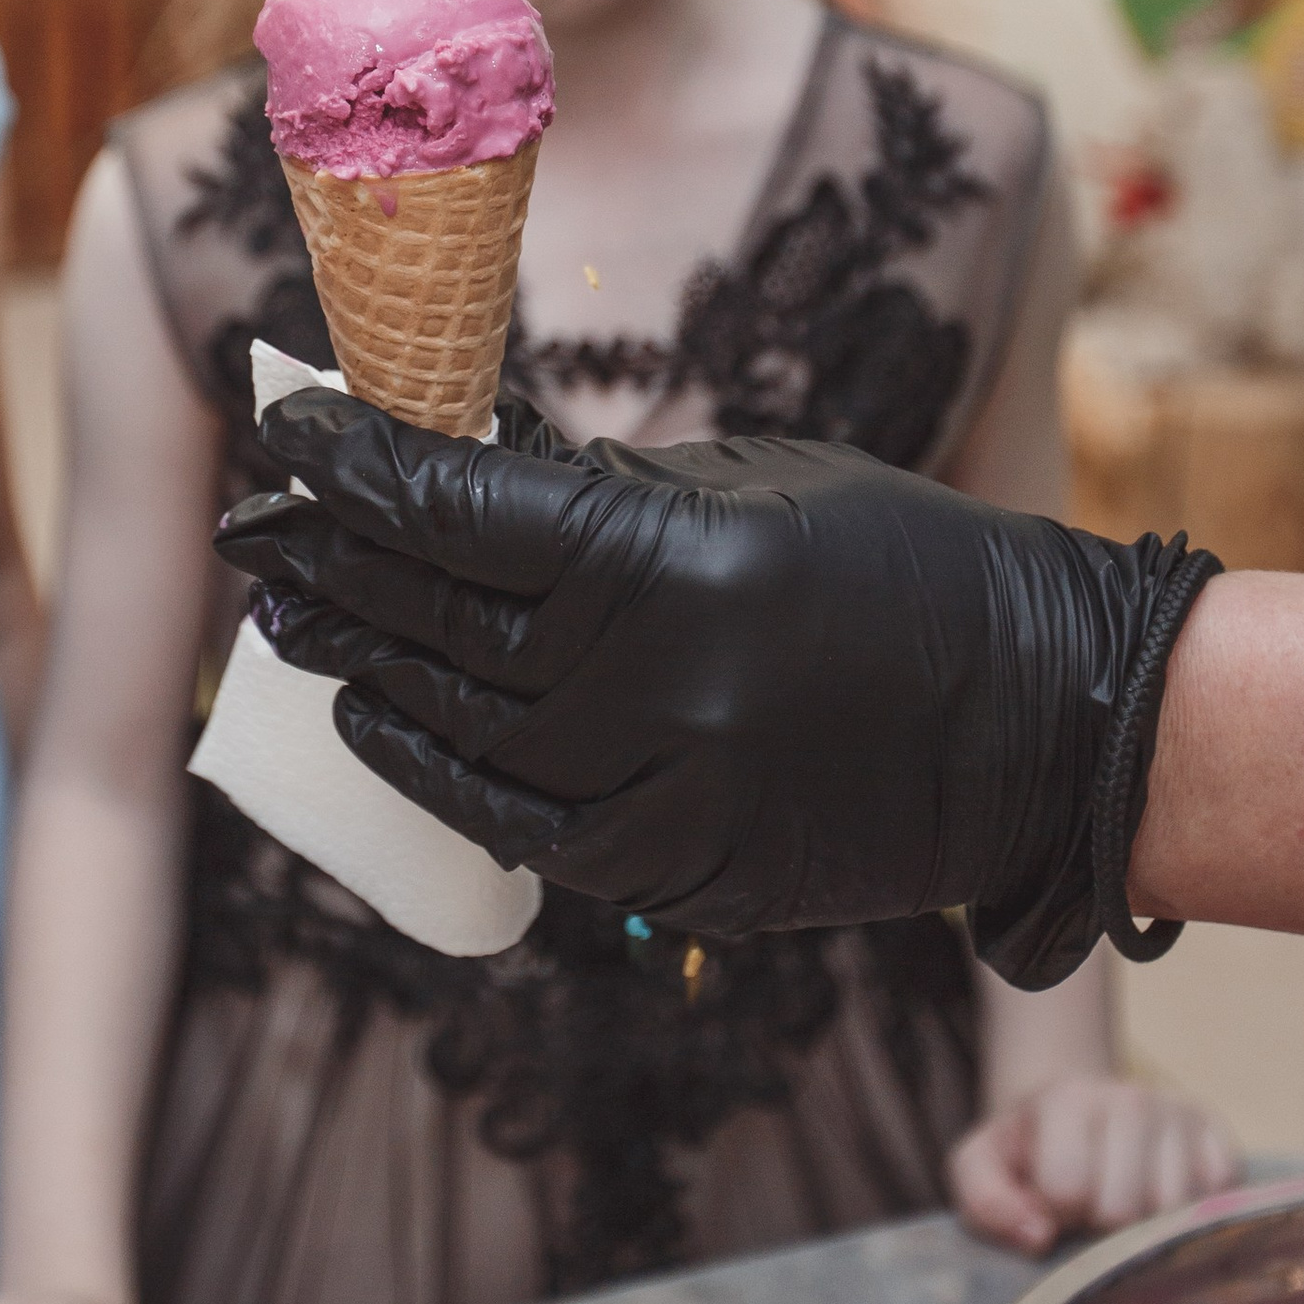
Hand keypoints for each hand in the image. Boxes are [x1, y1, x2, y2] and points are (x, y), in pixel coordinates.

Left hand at [218, 390, 1220, 985]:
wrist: (1047, 721)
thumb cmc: (898, 562)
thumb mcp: (750, 486)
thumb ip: (600, 495)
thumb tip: (459, 470)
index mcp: (678, 562)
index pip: (464, 512)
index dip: (360, 470)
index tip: (290, 430)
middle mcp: (661, 687)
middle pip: (440, 622)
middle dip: (331, 567)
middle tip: (255, 531)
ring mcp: (673, 794)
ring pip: (462, 734)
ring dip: (363, 673)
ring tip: (294, 623)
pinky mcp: (687, 873)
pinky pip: (522, 829)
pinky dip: (439, 774)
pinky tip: (381, 726)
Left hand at [949, 1075, 1236, 1256]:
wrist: (1078, 1111)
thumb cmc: (1026, 1151)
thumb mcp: (981, 1167)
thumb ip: (986, 1202)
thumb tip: (1039, 1236)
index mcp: (1068, 1098)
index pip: (1069, 1191)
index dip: (1054, 1213)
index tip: (1050, 1202)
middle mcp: (1133, 1098)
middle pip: (1125, 1210)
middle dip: (1099, 1225)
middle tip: (1089, 1208)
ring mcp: (1182, 1115)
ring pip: (1173, 1214)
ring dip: (1144, 1227)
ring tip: (1123, 1201)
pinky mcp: (1219, 1138)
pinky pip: (1217, 1204)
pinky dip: (1189, 1216)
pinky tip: (1159, 1198)